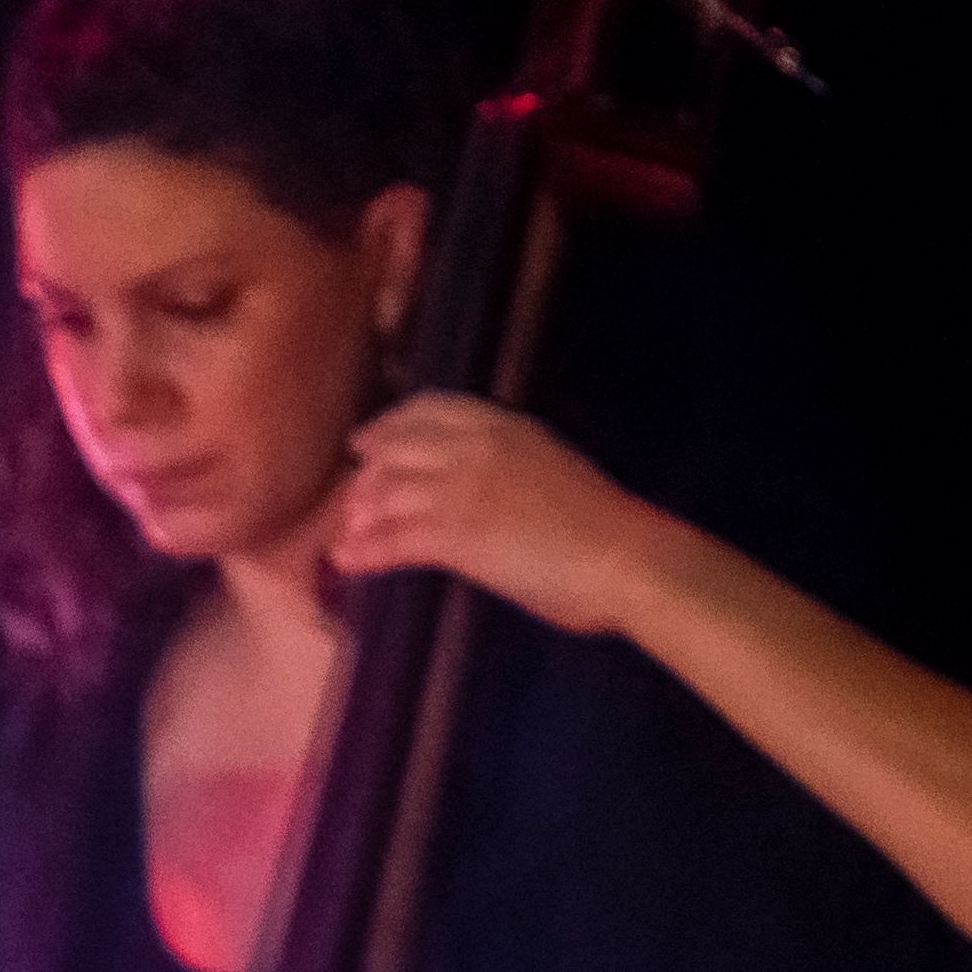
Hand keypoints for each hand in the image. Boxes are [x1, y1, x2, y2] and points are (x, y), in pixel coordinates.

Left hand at [325, 393, 672, 638]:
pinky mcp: (458, 533)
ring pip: (388, 492)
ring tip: (346, 537)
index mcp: (506, 427)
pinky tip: (348, 562)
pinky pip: (394, 538)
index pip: (431, 409)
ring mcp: (465, 488)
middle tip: (351, 501)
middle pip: (398, 448)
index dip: (391, 425)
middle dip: (368, 475)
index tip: (368, 441)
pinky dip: (365, 551)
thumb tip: (489, 485)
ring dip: (360, 517)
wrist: (625, 555)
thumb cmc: (603, 525)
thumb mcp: (552, 470)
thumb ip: (512, 467)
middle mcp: (478, 448)